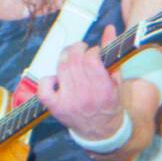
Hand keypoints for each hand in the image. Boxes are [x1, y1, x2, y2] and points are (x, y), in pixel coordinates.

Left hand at [36, 24, 123, 142]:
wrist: (102, 132)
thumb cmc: (110, 103)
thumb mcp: (117, 79)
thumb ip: (112, 53)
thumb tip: (109, 28)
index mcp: (103, 89)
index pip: (92, 59)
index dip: (92, 50)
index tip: (95, 52)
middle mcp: (85, 96)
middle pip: (74, 60)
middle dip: (77, 49)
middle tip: (81, 50)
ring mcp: (69, 102)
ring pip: (61, 68)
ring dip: (65, 58)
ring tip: (71, 59)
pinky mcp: (56, 108)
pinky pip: (44, 88)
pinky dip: (47, 79)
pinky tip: (57, 79)